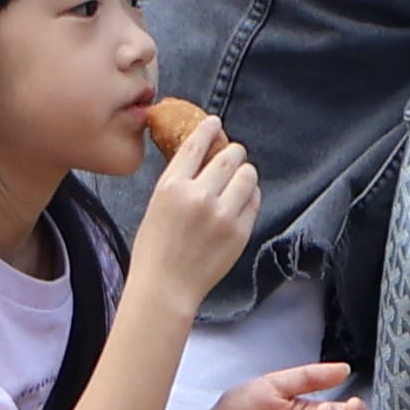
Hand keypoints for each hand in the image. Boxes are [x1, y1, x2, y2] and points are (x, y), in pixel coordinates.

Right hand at [129, 109, 259, 307]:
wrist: (166, 287)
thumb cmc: (154, 248)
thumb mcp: (156, 205)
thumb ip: (178, 181)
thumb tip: (202, 159)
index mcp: (171, 186)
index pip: (196, 145)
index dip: (207, 129)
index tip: (214, 122)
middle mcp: (198, 196)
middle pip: (229, 157)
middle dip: (233, 153)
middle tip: (233, 156)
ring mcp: (222, 214)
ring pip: (248, 175)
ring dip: (244, 173)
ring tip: (238, 180)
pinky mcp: (240, 231)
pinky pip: (254, 201)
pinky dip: (249, 197)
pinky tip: (239, 202)